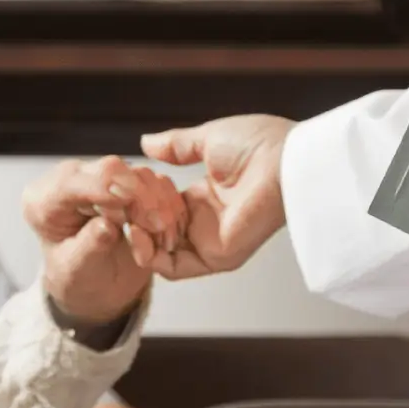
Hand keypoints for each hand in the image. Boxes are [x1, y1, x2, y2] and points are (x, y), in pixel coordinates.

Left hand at [29, 155, 173, 326]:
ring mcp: (102, 178)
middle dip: (141, 198)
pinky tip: (168, 230)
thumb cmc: (77, 277)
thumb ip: (88, 247)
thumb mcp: (76, 271)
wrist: (93, 283)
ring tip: (164, 238)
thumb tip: (106, 226)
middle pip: (112, 170)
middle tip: (158, 229)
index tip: (133, 205)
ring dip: (158, 205)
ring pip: (139, 174)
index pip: (73, 181)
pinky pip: (155, 183)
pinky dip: (168, 205)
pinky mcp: (128, 181)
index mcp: (44, 200)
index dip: (106, 188)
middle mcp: (72, 180)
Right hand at [134, 114, 294, 279]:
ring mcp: (212, 241)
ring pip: (162, 253)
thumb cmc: (260, 144)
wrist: (288, 160)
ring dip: (138, 240)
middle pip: (157, 231)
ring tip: (125, 222)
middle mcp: (207, 222)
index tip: (125, 184)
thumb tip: (146, 142)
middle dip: (134, 219)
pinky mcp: (219, 256)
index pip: (160, 207)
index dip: (139, 198)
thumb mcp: (207, 139)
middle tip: (120, 205)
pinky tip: (138, 236)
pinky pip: (175, 267)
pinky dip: (152, 257)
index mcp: (205, 196)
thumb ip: (176, 146)